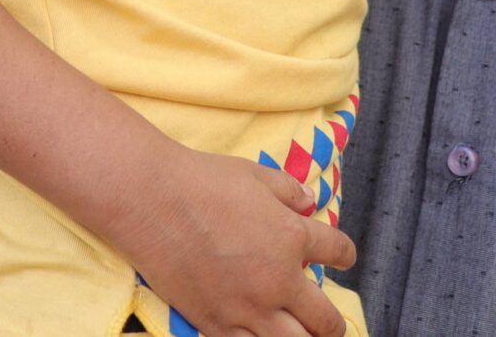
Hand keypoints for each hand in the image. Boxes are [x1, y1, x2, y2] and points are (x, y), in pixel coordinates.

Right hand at [117, 147, 354, 336]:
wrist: (151, 200)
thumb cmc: (202, 180)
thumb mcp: (255, 174)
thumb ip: (288, 190)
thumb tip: (310, 202)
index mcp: (292, 237)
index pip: (338, 252)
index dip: (345, 255)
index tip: (342, 257)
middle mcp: (278, 281)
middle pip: (325, 321)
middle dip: (333, 324)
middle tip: (331, 324)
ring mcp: (247, 309)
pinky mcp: (216, 324)